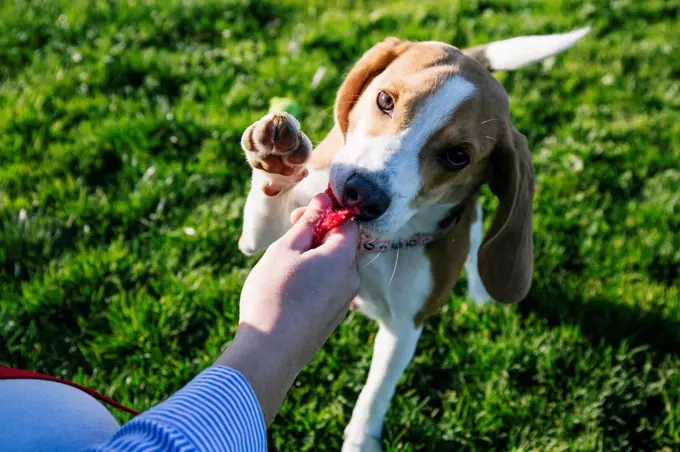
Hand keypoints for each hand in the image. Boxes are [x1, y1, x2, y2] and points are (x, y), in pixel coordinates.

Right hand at [217, 194, 359, 423]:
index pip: (349, 223)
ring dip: (313, 258)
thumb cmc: (273, 295)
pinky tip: (287, 287)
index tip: (300, 215)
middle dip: (318, 235)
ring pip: (333, 267)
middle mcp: (351, 280)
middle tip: (289, 236)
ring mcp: (343, 302)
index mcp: (343, 259)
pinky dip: (313, 279)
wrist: (270, 353)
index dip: (327, 212)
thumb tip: (324, 200)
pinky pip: (328, 287)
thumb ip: (308, 223)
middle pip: (342, 245)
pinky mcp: (332, 318)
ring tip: (283, 264)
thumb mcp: (286, 250)